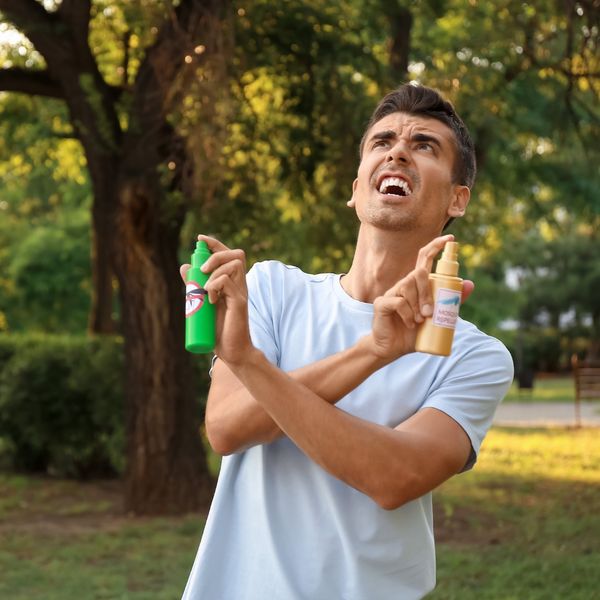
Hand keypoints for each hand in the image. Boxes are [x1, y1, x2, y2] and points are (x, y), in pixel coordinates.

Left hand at [180, 235, 253, 365]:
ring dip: (215, 270)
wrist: (233, 352)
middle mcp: (240, 285)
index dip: (215, 243)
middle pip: (236, 254)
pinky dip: (216, 285)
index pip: (229, 254)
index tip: (200, 239)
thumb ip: (195, 286)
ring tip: (205, 286)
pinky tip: (210, 298)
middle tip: (203, 269)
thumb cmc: (219, 331)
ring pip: (234, 265)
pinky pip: (228, 283)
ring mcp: (241, 293)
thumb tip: (184, 267)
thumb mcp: (202, 305)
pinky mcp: (240, 303)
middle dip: (217, 254)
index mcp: (232, 283)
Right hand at [367, 235, 473, 360]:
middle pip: (417, 273)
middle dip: (427, 292)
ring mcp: (391, 293)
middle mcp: (403, 285)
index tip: (450, 239)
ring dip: (418, 305)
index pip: (424, 258)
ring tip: (420, 321)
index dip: (435, 246)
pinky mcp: (382, 303)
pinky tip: (410, 324)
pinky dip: (407, 314)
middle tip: (430, 313)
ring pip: (407, 286)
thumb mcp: (437, 318)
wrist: (391, 349)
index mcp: (416, 285)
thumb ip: (451, 302)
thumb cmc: (413, 333)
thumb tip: (471, 283)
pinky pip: (398, 302)